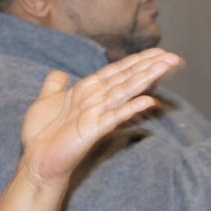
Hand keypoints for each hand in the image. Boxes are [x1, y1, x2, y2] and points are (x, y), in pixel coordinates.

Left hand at [19, 48, 181, 185]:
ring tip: (166, 67)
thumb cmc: (42, 134)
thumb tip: (59, 73)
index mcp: (88, 90)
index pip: (118, 71)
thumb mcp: (45, 101)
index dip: (138, 60)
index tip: (159, 51)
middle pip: (128, 78)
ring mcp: (97, 115)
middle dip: (150, 66)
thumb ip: (54, 85)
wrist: (36, 159)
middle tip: (174, 57)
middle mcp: (97, 100)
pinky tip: (148, 101)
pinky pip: (115, 116)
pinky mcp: (94, 130)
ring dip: (146, 79)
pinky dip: (131, 108)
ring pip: (126, 92)